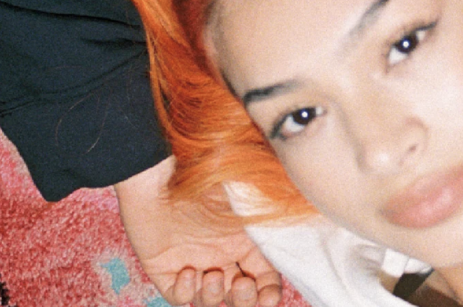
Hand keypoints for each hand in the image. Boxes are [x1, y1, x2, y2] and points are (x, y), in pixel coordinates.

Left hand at [115, 158, 283, 306]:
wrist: (161, 169)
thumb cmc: (207, 174)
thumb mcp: (248, 196)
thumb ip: (271, 218)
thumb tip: (301, 226)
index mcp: (245, 242)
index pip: (264, 279)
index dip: (268, 294)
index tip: (268, 298)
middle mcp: (221, 255)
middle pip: (239, 297)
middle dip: (244, 301)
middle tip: (240, 285)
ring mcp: (194, 262)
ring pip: (210, 301)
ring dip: (215, 297)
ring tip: (211, 276)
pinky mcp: (165, 266)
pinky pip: (179, 296)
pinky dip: (186, 293)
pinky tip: (189, 272)